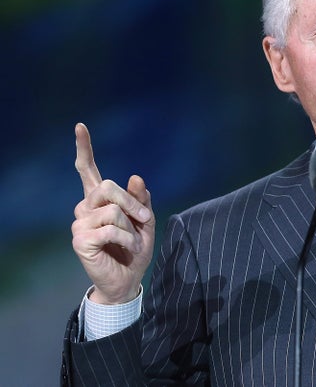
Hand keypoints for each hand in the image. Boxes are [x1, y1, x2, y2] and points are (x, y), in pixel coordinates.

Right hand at [71, 123, 155, 303]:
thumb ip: (141, 198)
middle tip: (144, 218)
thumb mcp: (145, 219)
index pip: (87, 170)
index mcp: (99, 200)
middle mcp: (85, 208)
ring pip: (113, 210)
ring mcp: (80, 224)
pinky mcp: (80, 240)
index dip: (84, 148)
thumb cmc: (135, 247)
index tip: (80, 126)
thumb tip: (135, 177)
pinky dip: (127, 239)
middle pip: (108, 186)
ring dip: (131, 227)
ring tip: (131, 241)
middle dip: (132, 202)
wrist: (129, 278)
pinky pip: (111, 229)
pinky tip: (126, 247)